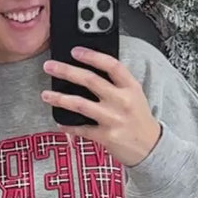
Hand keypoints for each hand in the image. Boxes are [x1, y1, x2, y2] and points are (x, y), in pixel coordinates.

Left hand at [41, 48, 162, 167]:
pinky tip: (60, 122)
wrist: (151, 147)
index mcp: (130, 87)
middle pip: (90, 80)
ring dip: (60, 98)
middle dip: (66, 71)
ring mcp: (113, 119)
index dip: (92, 56)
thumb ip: (116, 83)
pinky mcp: (106, 137)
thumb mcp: (134, 95)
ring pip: (81, 104)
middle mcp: (122, 101)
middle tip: (49, 66)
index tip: (75, 51)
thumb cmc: (139, 119)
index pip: (111, 65)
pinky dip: (69, 126)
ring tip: (46, 94)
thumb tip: (88, 70)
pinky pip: (82, 129)